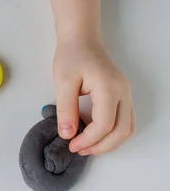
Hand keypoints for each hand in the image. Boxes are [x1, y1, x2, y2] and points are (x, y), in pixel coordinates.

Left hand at [53, 40, 135, 155]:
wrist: (81, 41)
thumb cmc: (71, 57)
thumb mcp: (63, 82)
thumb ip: (66, 109)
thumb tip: (67, 134)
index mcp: (109, 88)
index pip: (104, 124)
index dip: (88, 140)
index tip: (71, 145)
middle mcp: (123, 93)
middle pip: (122, 130)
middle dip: (101, 146)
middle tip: (79, 150)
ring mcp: (126, 94)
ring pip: (128, 128)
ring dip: (110, 143)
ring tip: (87, 147)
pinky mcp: (122, 95)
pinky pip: (125, 121)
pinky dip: (113, 133)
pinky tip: (95, 136)